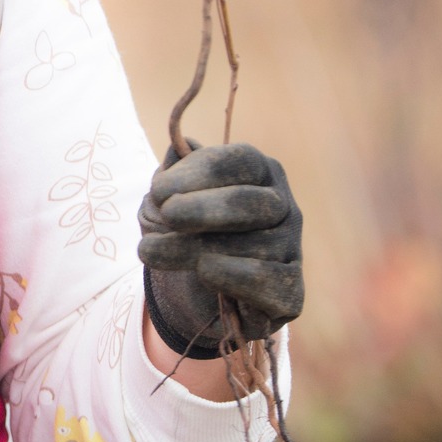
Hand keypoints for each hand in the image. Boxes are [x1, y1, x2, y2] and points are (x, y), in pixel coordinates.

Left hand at [138, 141, 302, 358]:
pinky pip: (264, 281)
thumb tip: (178, 148)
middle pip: (250, 202)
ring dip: (193, 249)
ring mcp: (291, 250)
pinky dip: (230, 276)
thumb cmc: (188, 232)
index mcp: (260, 173)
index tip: (160, 190)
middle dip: (203, 208)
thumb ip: (175, 172)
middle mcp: (284, 207)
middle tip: (166, 215)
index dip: (201, 172)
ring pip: (250, 246)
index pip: (242, 162)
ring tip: (151, 251)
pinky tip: (202, 272)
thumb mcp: (174, 197)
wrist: (200, 294)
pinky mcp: (290, 293)